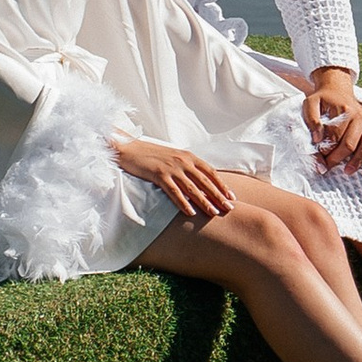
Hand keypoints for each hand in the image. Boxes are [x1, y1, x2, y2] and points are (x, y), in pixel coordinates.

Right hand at [115, 137, 235, 220]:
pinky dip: (183, 203)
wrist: (130, 148)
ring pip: (192, 188)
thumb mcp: (174, 157)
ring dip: (204, 202)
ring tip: (214, 213)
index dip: (222, 185)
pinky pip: (174, 192)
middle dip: (218, 195)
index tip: (231, 196)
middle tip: (229, 208)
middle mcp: (183, 161)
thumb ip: (187, 166)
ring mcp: (171, 168)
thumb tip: (200, 180)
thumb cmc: (152, 154)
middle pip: (205, 181)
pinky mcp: (159, 175)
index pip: (210, 172)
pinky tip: (191, 213)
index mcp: (188, 156)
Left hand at [303, 70, 361, 170]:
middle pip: (350, 142)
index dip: (325, 148)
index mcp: (344, 110)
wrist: (337, 91)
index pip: (334, 135)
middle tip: (327, 166)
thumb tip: (317, 139)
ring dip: (358, 160)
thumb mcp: (311, 103)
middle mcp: (359, 116)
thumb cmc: (324, 100)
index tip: (318, 157)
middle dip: (337, 158)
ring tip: (348, 171)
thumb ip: (312, 119)